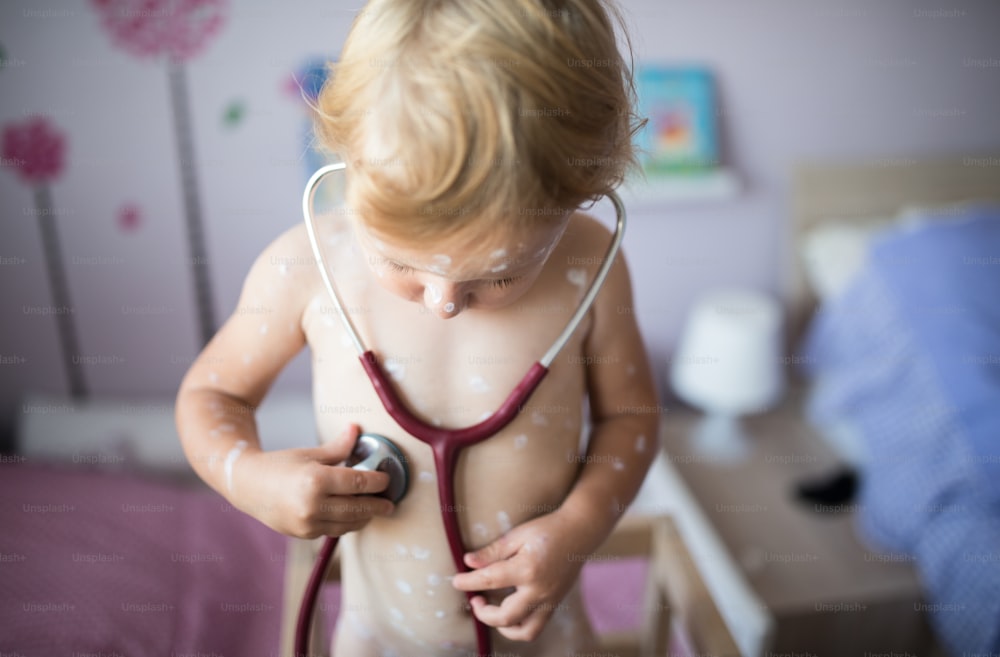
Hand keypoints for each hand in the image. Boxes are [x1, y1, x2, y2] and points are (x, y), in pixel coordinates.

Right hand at [235, 424, 394, 538]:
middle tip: (390, 502)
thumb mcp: (310, 453)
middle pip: (358, 508)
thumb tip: (357, 429)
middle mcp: (312, 505)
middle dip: (378, 505)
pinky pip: (335, 530)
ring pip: (349, 524)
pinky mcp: (305, 534)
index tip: (387, 479)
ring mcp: (308, 523)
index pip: (358, 483)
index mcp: (315, 480)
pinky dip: (347, 523)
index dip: (377, 482)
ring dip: (365, 517)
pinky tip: (354, 515)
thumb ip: (338, 447)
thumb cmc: (279, 465)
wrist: (247, 486)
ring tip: (375, 509)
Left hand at [450, 509, 594, 640]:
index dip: (468, 582)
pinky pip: (535, 626)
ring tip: (490, 610)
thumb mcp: (518, 535)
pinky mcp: (555, 604)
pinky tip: (508, 610)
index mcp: (527, 569)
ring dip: (502, 627)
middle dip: (483, 613)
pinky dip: (518, 626)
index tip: (455, 581)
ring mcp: (549, 601)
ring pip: (524, 631)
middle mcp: (539, 591)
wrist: (580, 532)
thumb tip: (468, 562)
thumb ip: (492, 551)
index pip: (490, 581)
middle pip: (505, 617)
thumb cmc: (547, 529)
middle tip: (474, 599)